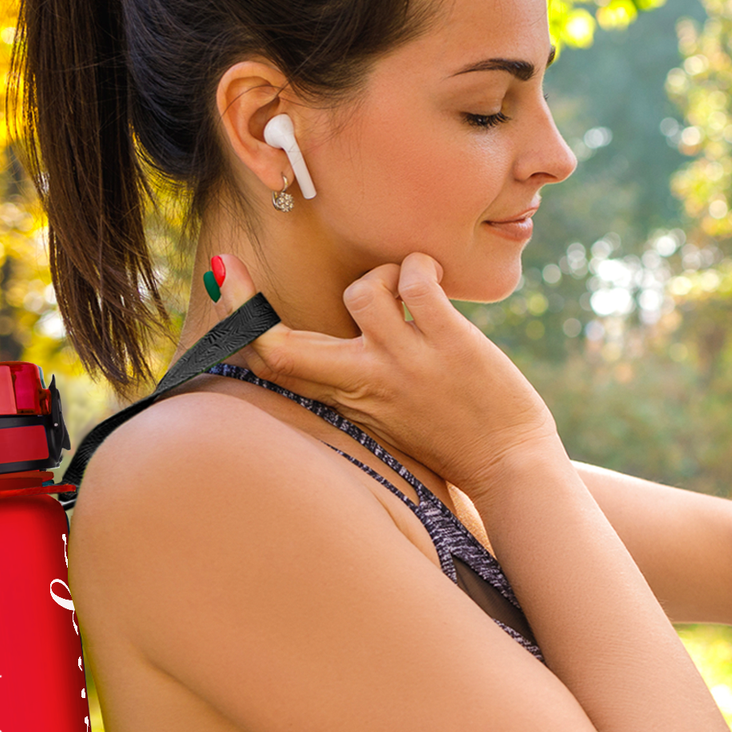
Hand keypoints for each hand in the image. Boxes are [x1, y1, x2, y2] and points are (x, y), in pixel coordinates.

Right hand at [206, 252, 561, 497]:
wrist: (510, 469)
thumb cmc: (454, 440)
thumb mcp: (387, 416)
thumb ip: (358, 381)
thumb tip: (343, 335)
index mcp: (347, 401)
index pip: (275, 367)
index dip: (238, 326)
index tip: (220, 284)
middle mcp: (366, 383)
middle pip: (280, 346)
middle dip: (244, 301)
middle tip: (229, 263)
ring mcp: (405, 363)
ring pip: (360, 292)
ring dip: (380, 275)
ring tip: (405, 288)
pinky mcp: (447, 343)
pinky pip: (415, 281)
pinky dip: (419, 266)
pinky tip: (432, 277)